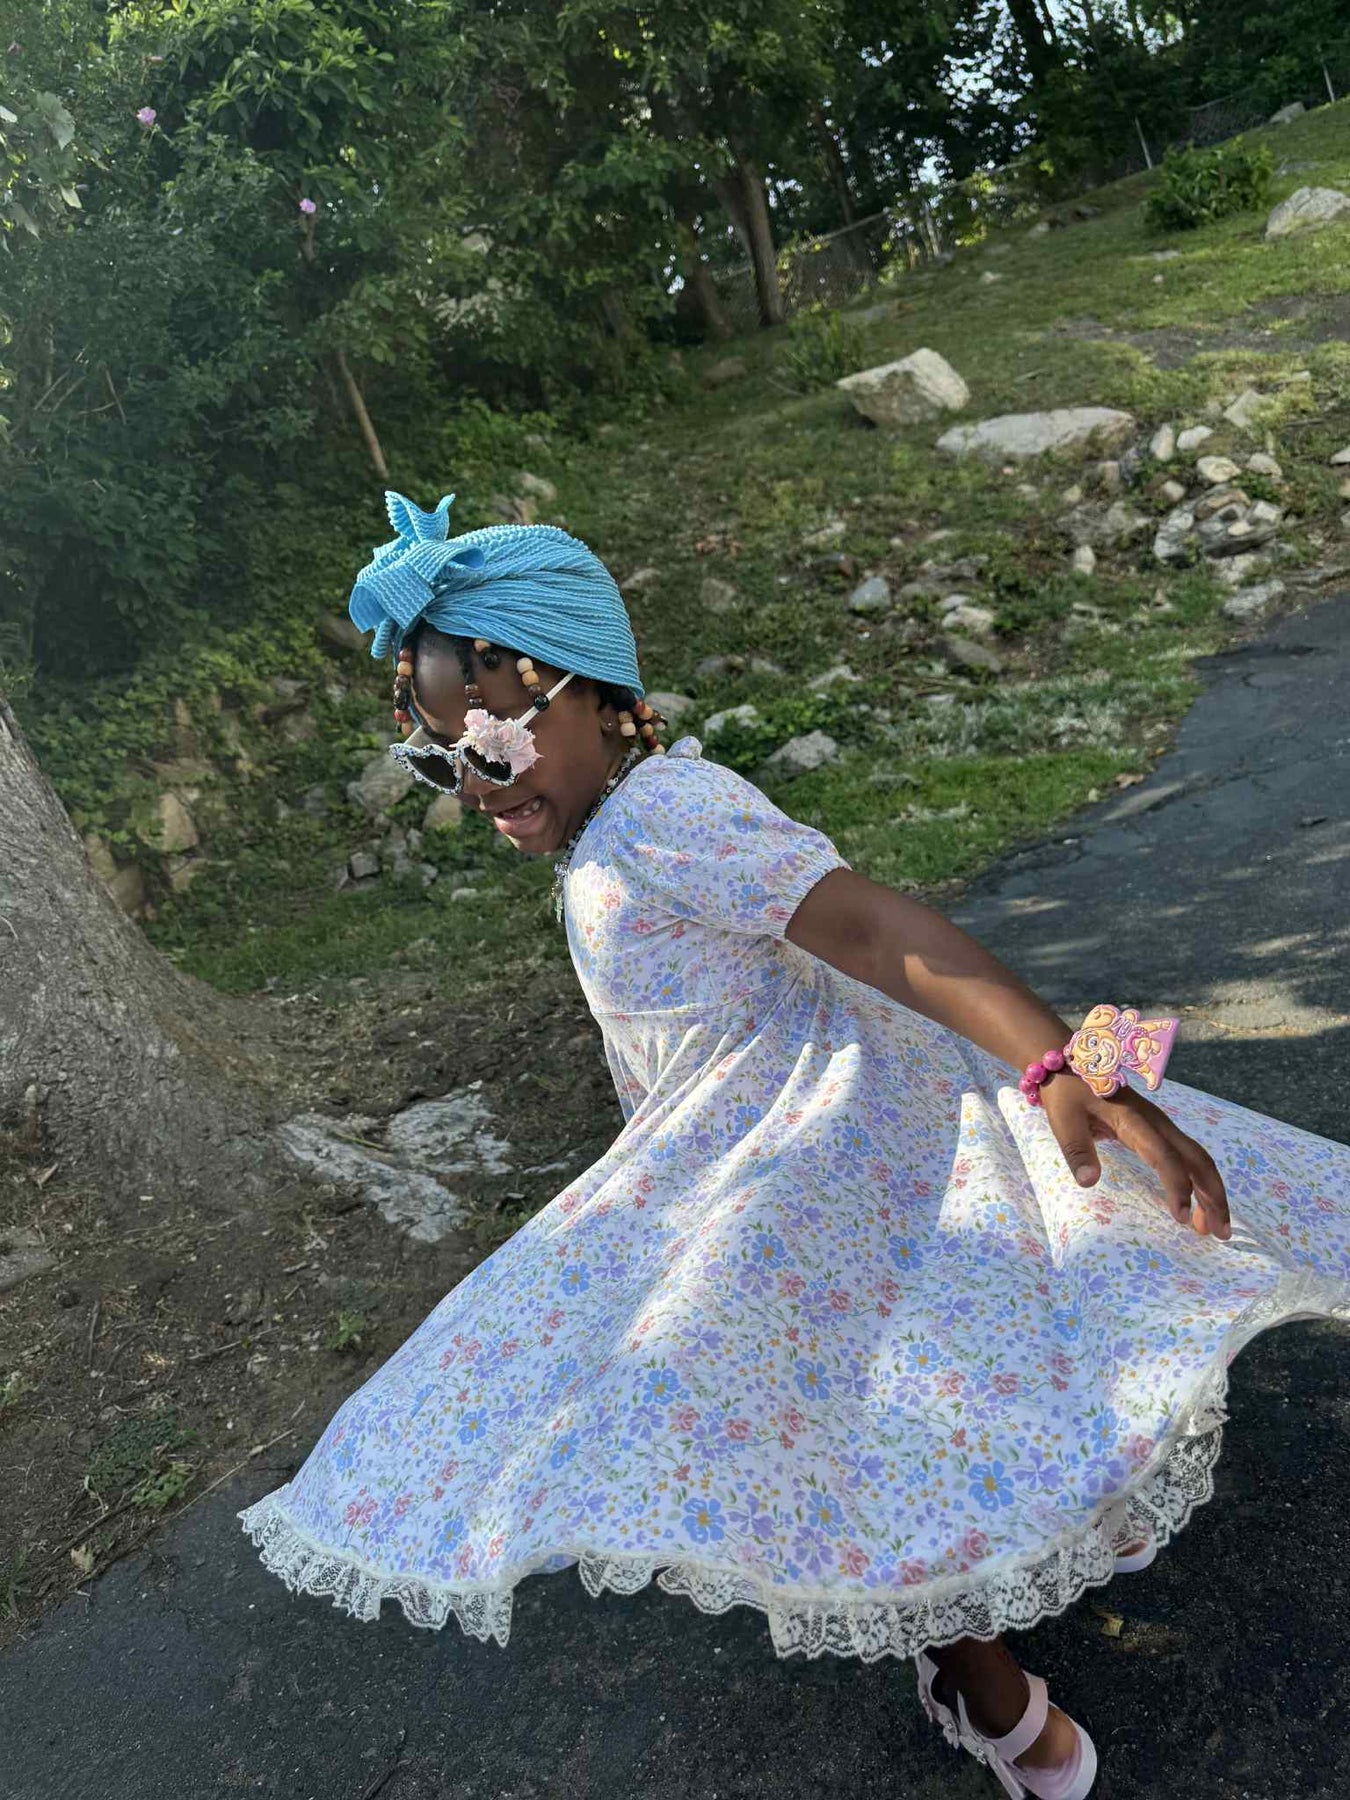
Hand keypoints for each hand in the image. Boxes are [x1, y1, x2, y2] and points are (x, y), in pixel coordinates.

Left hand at [1039, 1074, 1231, 1239]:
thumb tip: (1090, 1182)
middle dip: (1214, 1196)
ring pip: (1197, 1159)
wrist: (1068, 1065)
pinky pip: (1186, 1157)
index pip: (1165, 1156)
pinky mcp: (1157, 1131)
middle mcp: (1156, 1123)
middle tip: (1222, 1233)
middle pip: (1198, 1159)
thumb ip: (1077, 1150)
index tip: (1182, 1218)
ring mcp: (1160, 1126)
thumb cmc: (1066, 1094)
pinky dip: (1198, 1183)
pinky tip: (1197, 1206)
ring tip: (1215, 1230)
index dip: (1178, 1186)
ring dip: (1211, 1192)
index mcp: (1134, 1121)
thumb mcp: (1064, 1121)